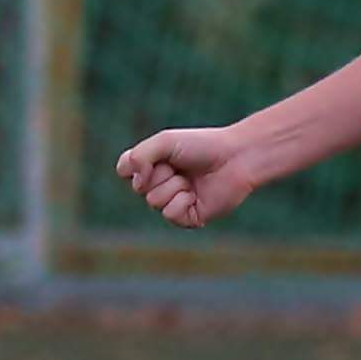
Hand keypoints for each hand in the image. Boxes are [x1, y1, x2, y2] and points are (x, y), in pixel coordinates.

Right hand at [116, 126, 261, 228]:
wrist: (236, 158)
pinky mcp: (189, 217)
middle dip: (160, 173)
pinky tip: (195, 194)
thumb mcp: (164, 142)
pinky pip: (170, 215)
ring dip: (173, 186)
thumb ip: (138, 157)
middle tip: (182, 167)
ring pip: (153, 202)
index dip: (137, 163)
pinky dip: (181, 202)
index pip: (125, 170)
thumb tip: (134, 181)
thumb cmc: (202, 146)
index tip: (159, 154)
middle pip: (138, 188)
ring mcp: (175, 203)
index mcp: (152, 167)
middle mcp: (160, 186)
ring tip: (191, 180)